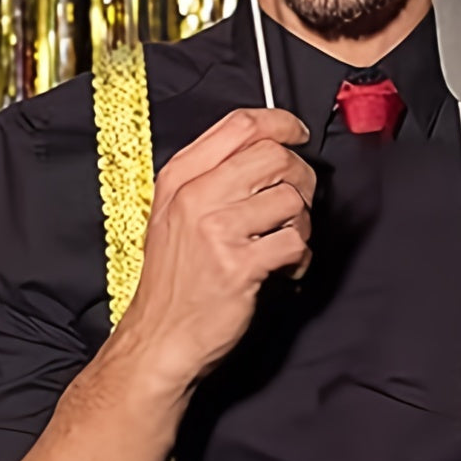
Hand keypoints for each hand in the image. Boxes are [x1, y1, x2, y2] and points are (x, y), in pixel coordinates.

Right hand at [111, 107, 315, 388]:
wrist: (159, 338)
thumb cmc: (174, 279)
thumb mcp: (175, 212)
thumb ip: (213, 175)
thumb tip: (268, 147)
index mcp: (180, 177)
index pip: (240, 124)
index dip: (280, 123)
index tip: (296, 133)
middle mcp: (195, 197)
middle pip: (273, 155)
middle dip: (300, 176)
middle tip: (296, 201)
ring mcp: (216, 230)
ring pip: (290, 198)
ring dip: (301, 222)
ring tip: (283, 241)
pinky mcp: (239, 265)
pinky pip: (295, 241)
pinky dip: (301, 256)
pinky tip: (284, 267)